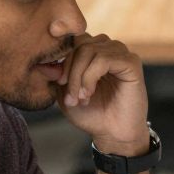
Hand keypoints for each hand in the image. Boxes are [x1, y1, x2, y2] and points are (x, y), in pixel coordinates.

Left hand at [53, 33, 149, 150]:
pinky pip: (103, 60)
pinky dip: (90, 77)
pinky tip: (89, 93)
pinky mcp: (131, 63)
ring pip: (89, 50)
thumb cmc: (91, 113)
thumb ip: (55, 75)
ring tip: (80, 98)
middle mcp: (108, 47)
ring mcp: (121, 53)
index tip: (57, 83)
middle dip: (68, 70)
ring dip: (78, 76)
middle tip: (69, 97)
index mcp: (93, 50)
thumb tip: (42, 63)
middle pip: (79, 43)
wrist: (113, 133)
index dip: (60, 58)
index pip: (72, 39)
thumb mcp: (64, 92)